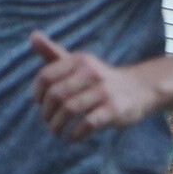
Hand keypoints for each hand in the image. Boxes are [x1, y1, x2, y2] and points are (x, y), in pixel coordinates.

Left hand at [30, 31, 158, 141]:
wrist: (139, 89)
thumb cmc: (100, 79)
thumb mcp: (79, 64)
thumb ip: (54, 53)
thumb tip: (33, 36)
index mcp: (80, 60)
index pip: (46, 76)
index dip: (38, 94)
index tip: (40, 104)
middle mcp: (92, 72)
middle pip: (56, 95)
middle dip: (47, 113)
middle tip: (48, 122)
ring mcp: (105, 91)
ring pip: (69, 109)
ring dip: (58, 125)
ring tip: (57, 132)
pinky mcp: (116, 109)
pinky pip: (88, 123)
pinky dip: (76, 134)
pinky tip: (73, 137)